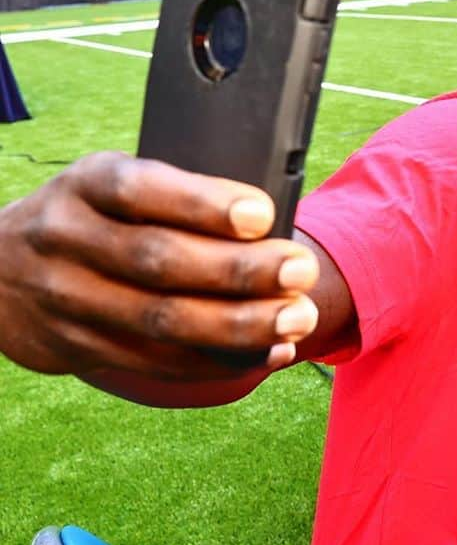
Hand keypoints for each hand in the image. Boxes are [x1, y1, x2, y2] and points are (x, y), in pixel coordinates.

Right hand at [0, 152, 319, 380]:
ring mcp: (66, 299)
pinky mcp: (75, 348)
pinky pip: (155, 361)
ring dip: (240, 325)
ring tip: (297, 319)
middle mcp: (67, 239)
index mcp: (86, 184)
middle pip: (159, 261)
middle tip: (301, 271)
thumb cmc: (93, 214)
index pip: (141, 189)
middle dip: (240, 270)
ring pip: (160, 320)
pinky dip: (219, 361)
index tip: (264, 214)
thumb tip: (267, 224)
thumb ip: (174, 194)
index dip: (203, 204)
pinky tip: (268, 350)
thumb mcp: (113, 183)